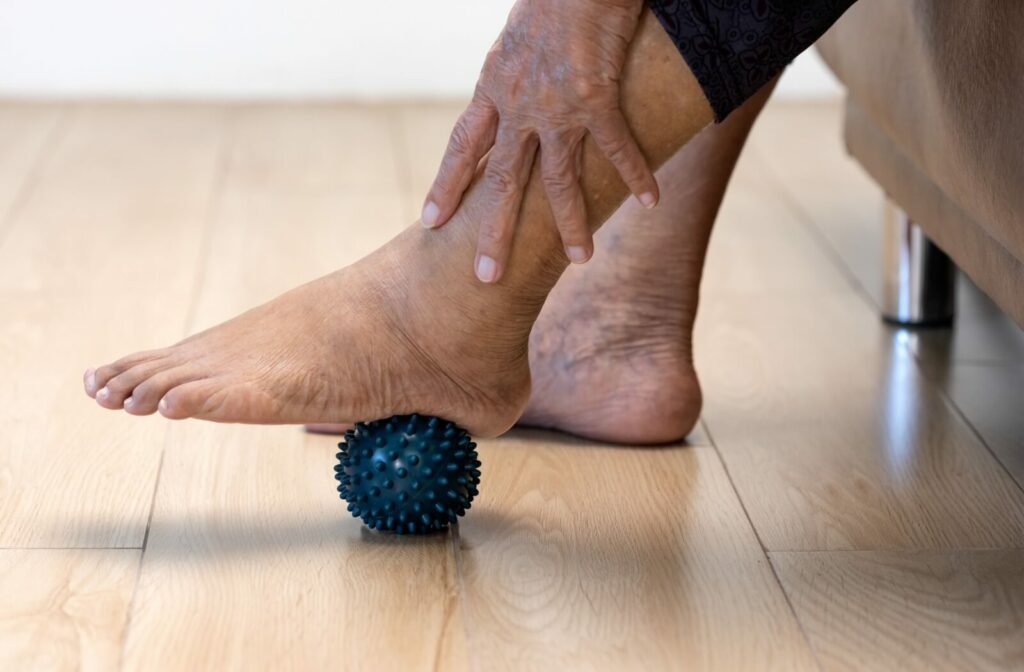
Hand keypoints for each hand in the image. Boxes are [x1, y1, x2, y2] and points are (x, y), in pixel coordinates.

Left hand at [421, 0, 657, 282]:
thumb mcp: (515, 41)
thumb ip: (512, 76)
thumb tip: (510, 97)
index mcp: (493, 88)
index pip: (462, 146)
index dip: (447, 186)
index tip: (430, 221)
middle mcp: (517, 105)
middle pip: (501, 181)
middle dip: (493, 232)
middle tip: (485, 277)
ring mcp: (556, 105)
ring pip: (558, 180)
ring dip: (570, 223)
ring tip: (579, 260)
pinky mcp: (596, 97)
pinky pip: (615, 147)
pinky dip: (635, 175)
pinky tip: (649, 201)